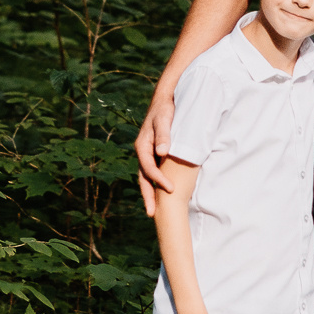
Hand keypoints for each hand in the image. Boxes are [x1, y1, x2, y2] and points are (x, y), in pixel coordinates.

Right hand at [135, 90, 175, 215]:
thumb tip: (162, 152)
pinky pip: (156, 171)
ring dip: (151, 192)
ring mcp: (149, 153)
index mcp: (142, 146)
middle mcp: (143, 152)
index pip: (149, 169)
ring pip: (148, 177)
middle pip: (144, 178)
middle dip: (148, 196)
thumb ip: (164, 135)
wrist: (166, 99)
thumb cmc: (165, 109)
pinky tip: (165, 193)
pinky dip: (158, 183)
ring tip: (156, 210)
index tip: (171, 190)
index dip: (159, 181)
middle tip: (152, 214)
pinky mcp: (156, 153)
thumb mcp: (164, 119)